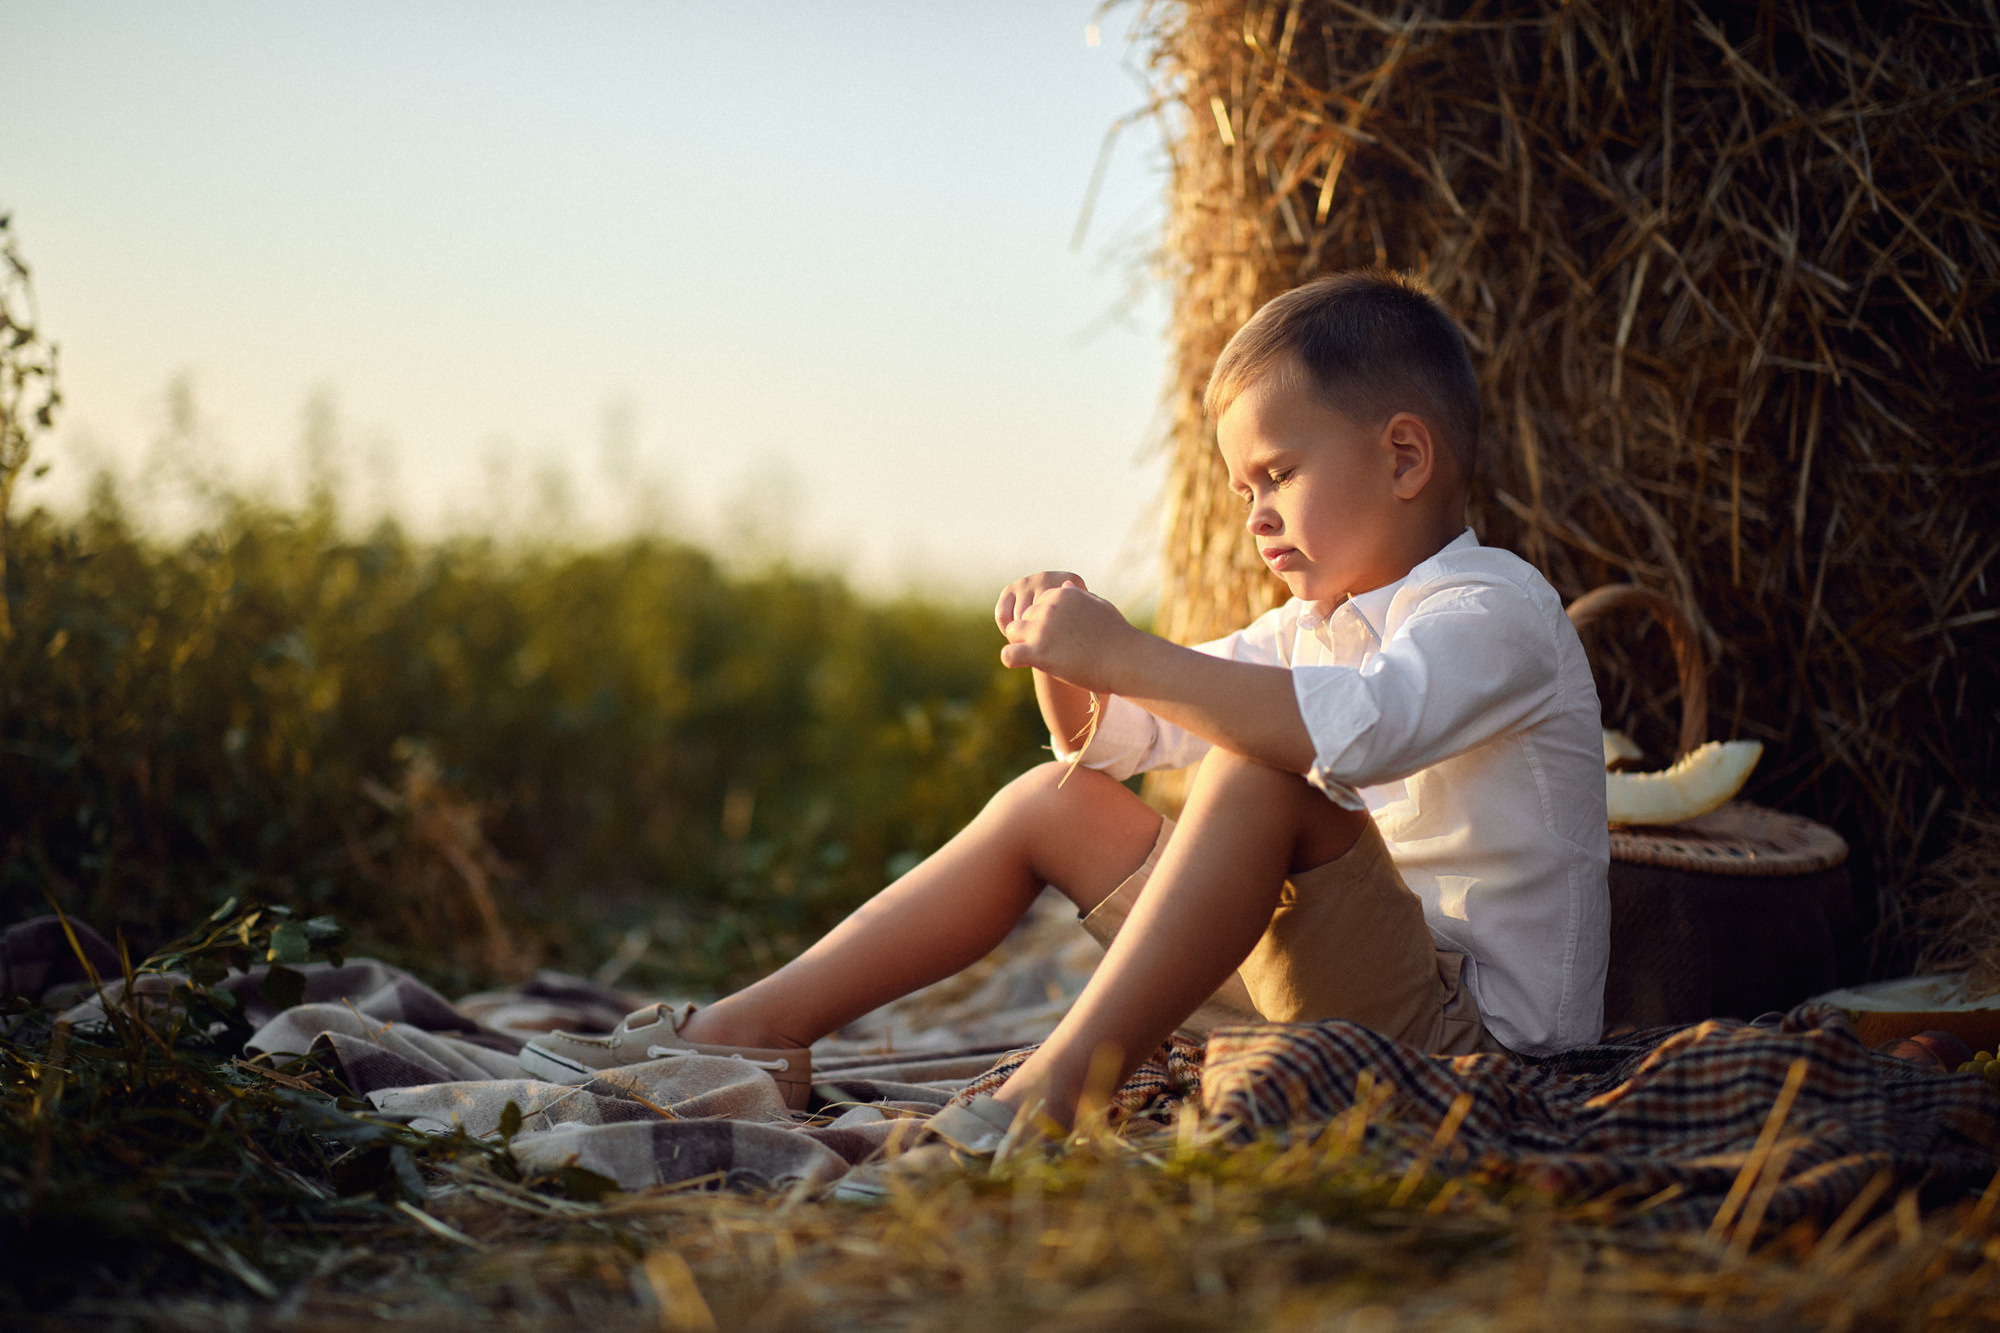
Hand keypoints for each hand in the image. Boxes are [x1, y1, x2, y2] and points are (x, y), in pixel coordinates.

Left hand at [997, 579, 1142, 692]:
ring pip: (1012, 632)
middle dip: (1033, 632)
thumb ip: (1079, 597)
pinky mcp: (1038, 652)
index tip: (1058, 634)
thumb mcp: (1100, 606)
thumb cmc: (1118, 635)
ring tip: (1039, 657)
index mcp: (1062, 594)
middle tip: (1051, 649)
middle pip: (1025, 617)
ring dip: (1021, 643)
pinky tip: (1021, 663)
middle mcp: (1049, 608)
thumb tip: (1064, 587)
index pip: (1039, 603)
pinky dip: (1011, 659)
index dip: (1045, 620)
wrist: (1125, 659)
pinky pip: (1008, 654)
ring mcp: (1042, 629)